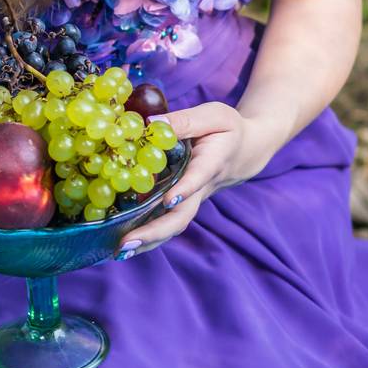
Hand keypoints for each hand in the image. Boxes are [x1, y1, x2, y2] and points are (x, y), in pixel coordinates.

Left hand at [121, 103, 273, 254]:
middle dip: (155, 231)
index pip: (198, 178)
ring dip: (148, 240)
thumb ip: (184, 120)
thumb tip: (150, 123)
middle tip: (128, 242)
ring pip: (173, 224)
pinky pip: (166, 221)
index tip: (168, 200)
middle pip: (182, 215)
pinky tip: (121, 243)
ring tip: (119, 251)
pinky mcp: (182, 203)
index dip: (184, 189)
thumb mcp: (213, 116)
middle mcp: (201, 188)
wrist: (247, 151)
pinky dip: (146, 234)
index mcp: (211, 163)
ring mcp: (192, 199)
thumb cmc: (228, 130)